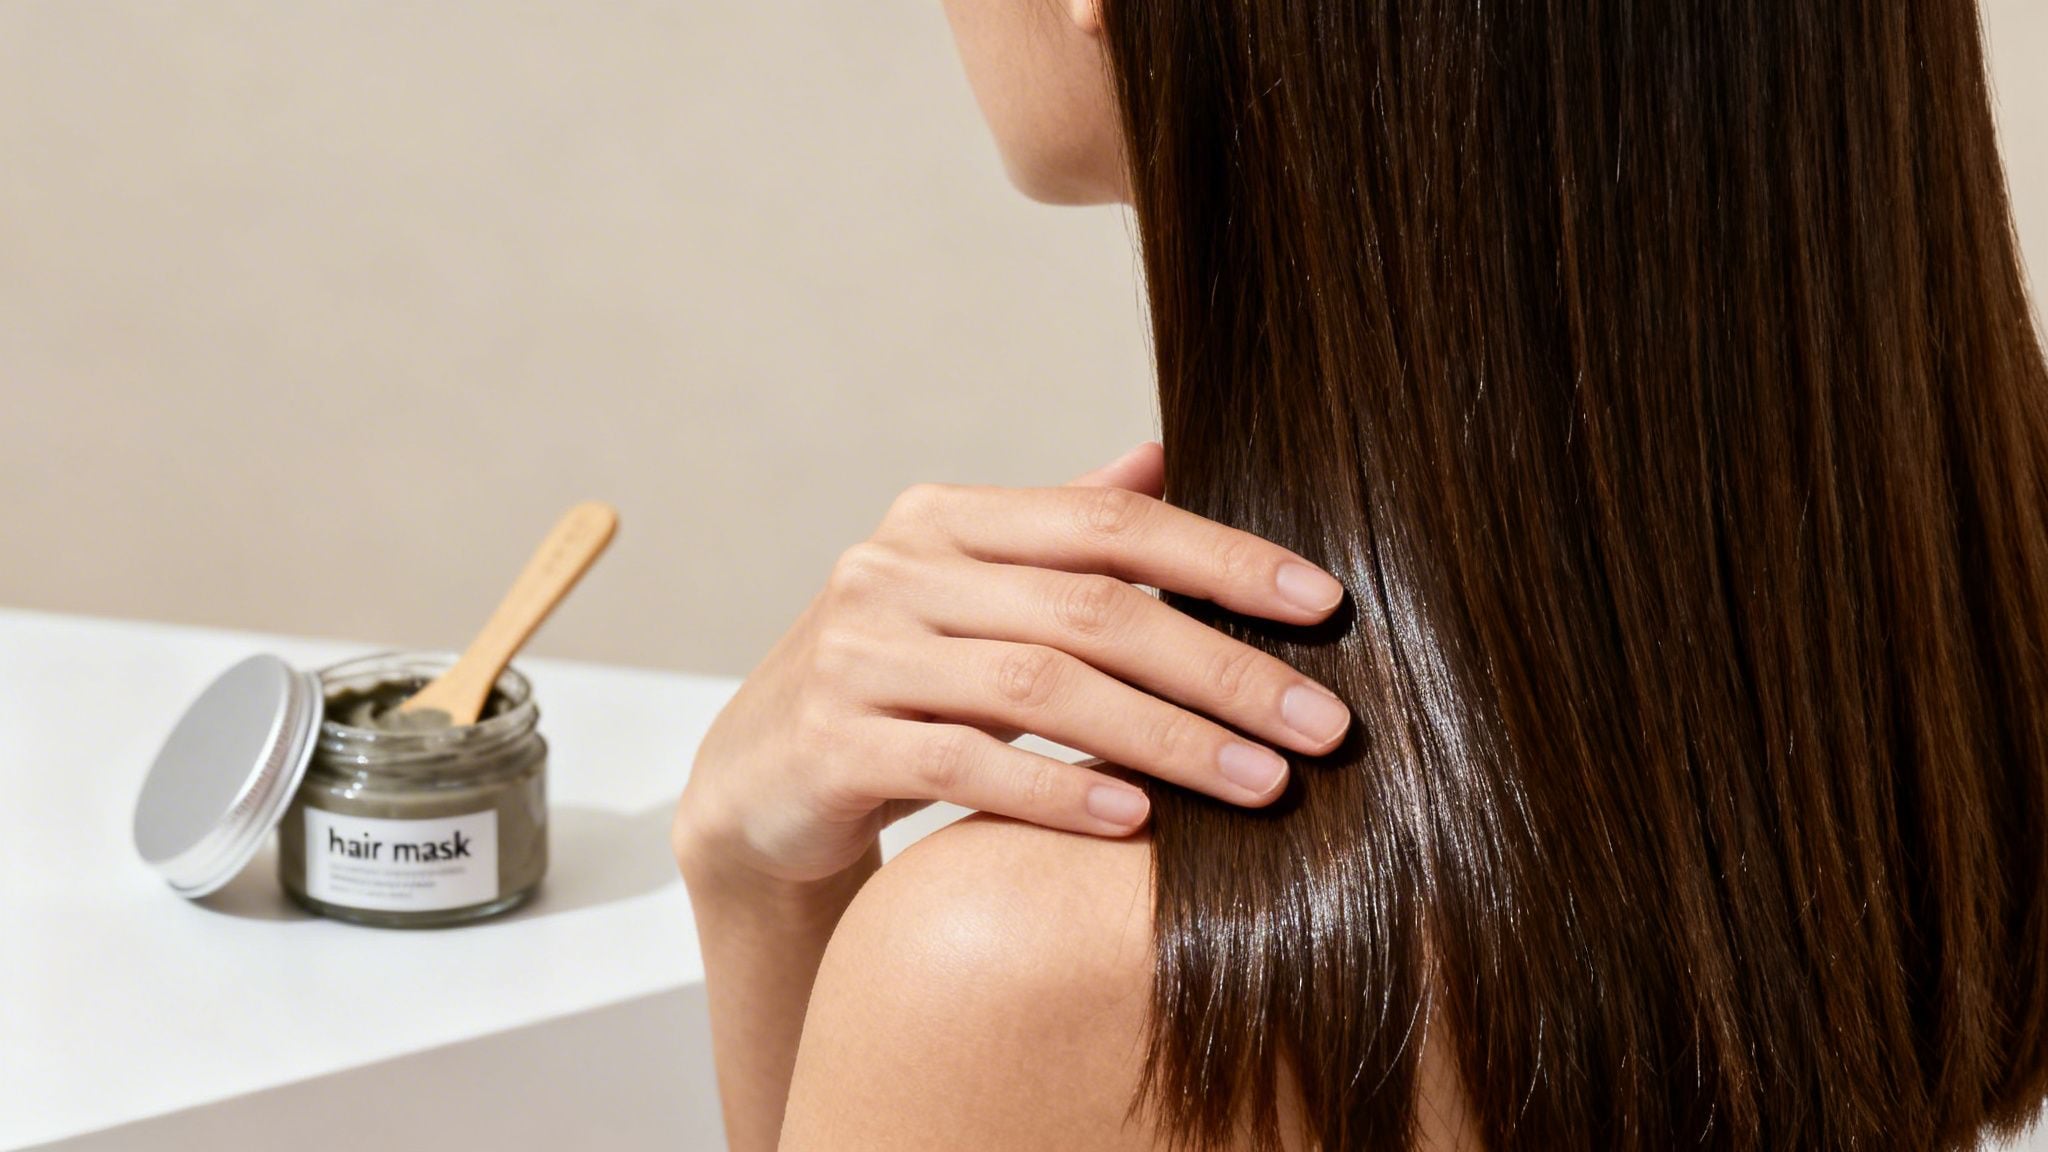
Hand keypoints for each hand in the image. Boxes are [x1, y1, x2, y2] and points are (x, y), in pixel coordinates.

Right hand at [671, 442, 1351, 887]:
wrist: (758, 781)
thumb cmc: (894, 683)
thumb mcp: (968, 596)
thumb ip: (1056, 534)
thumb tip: (1163, 457)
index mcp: (943, 521)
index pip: (1107, 524)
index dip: (1222, 559)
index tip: (1325, 605)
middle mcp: (895, 570)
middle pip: (1090, 609)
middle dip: (1221, 667)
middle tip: (1323, 724)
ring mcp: (859, 654)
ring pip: (1041, 689)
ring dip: (1166, 739)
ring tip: (1262, 783)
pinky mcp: (835, 742)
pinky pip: (967, 766)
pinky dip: (1059, 795)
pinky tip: (1139, 823)